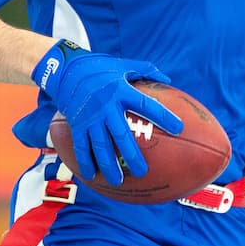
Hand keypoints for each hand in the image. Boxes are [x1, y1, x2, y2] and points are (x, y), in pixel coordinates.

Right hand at [31, 39, 182, 184]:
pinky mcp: (77, 124)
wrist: (66, 70)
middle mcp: (106, 106)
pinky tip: (91, 176)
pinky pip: (81, 145)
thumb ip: (146, 70)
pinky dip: (85, 161)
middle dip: (132, 154)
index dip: (162, 116)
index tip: (178, 128)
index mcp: (121, 91)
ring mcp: (90, 117)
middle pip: (121, 134)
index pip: (145, 105)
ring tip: (117, 181)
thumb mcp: (123, 65)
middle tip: (143, 171)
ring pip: (100, 145)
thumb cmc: (99, 68)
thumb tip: (168, 78)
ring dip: (108, 164)